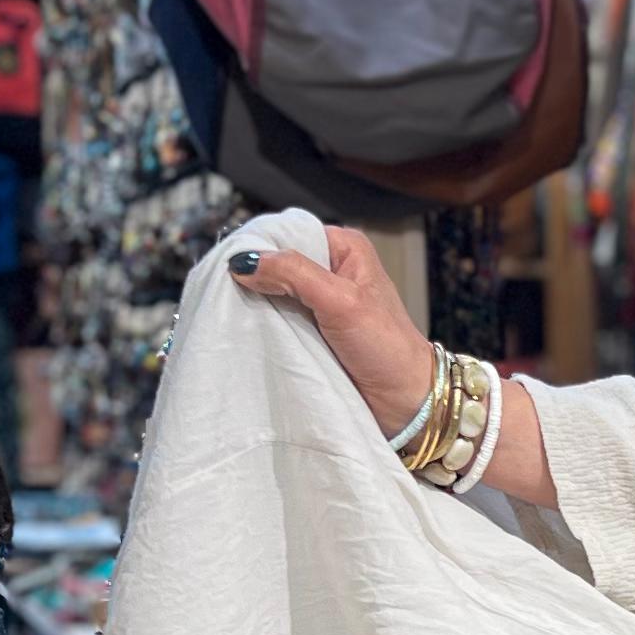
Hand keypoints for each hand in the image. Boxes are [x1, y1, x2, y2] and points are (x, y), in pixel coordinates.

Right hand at [227, 229, 433, 435]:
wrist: (405, 400)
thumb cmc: (386, 347)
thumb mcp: (341, 301)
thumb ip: (295, 274)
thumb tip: (245, 262)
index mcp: (344, 248)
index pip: (288, 233)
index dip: (261, 247)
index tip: (233, 266)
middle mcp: (331, 269)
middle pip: (277, 263)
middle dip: (255, 278)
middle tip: (229, 294)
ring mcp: (320, 302)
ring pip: (273, 293)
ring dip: (257, 305)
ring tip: (235, 315)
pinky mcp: (312, 331)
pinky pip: (278, 320)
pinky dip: (265, 326)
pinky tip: (250, 331)